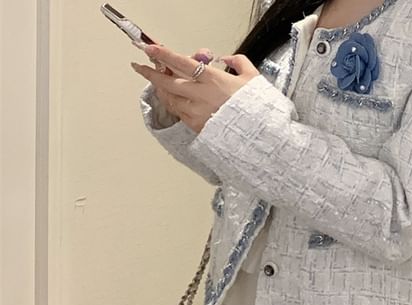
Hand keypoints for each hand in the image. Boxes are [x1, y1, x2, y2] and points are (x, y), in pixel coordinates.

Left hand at [132, 44, 259, 133]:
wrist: (259, 136)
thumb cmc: (257, 108)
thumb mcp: (253, 78)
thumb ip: (238, 62)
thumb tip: (226, 59)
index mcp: (213, 80)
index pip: (182, 63)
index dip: (164, 55)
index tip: (151, 49)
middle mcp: (201, 95)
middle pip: (168, 82)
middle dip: (150, 74)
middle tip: (140, 67)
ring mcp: (197, 112)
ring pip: (170, 99)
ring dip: (161, 90)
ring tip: (157, 84)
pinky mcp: (197, 126)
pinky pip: (179, 113)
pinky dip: (173, 104)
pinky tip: (172, 100)